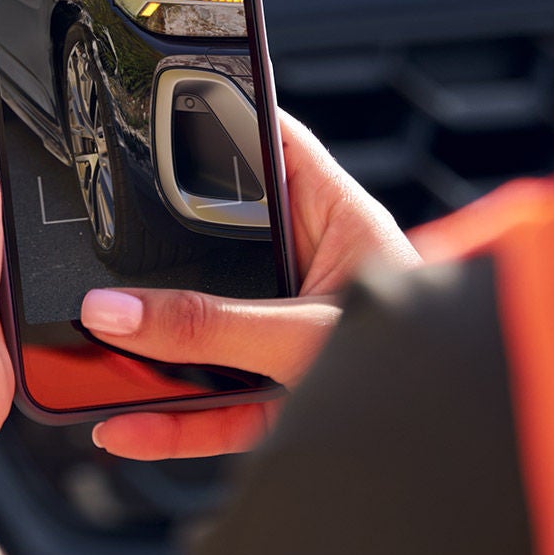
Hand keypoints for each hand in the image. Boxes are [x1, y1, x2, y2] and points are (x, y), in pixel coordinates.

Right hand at [85, 114, 417, 459]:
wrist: (457, 446)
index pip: (275, 147)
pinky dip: (169, 420)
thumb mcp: (303, 336)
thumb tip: (121, 310)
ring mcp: (293, 338)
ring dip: (157, 354)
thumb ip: (211, 327)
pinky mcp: (282, 402)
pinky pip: (213, 406)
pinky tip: (126, 426)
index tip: (163, 108)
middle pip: (222, 247)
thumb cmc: (425, 372)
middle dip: (164, 258)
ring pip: (211, 335)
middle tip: (102, 255)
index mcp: (338, 221)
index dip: (223, 121)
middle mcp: (313, 272)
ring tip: (96, 355)